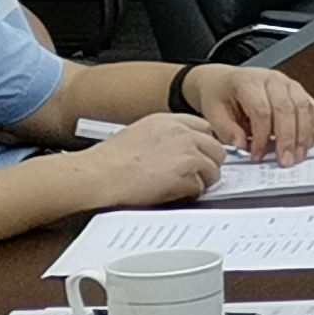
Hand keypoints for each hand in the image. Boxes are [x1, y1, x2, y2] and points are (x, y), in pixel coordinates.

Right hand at [80, 112, 223, 205]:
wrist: (98, 175)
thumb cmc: (108, 161)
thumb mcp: (139, 134)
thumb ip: (165, 137)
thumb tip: (180, 148)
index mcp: (169, 120)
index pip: (205, 128)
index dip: (203, 145)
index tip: (199, 155)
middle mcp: (182, 133)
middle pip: (216, 148)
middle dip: (207, 164)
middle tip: (194, 175)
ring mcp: (187, 153)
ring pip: (213, 169)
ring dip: (201, 181)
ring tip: (180, 186)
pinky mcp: (187, 174)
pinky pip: (201, 187)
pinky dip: (190, 194)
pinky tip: (172, 193)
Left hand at [180, 65, 313, 162]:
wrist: (225, 81)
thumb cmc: (220, 95)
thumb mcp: (213, 113)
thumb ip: (227, 130)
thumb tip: (242, 145)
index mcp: (249, 83)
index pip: (262, 110)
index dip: (262, 136)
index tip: (257, 155)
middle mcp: (272, 80)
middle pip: (287, 109)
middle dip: (288, 139)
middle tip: (285, 161)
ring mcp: (289, 84)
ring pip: (304, 108)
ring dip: (304, 135)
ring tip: (297, 156)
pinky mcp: (299, 91)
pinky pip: (313, 107)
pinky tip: (307, 143)